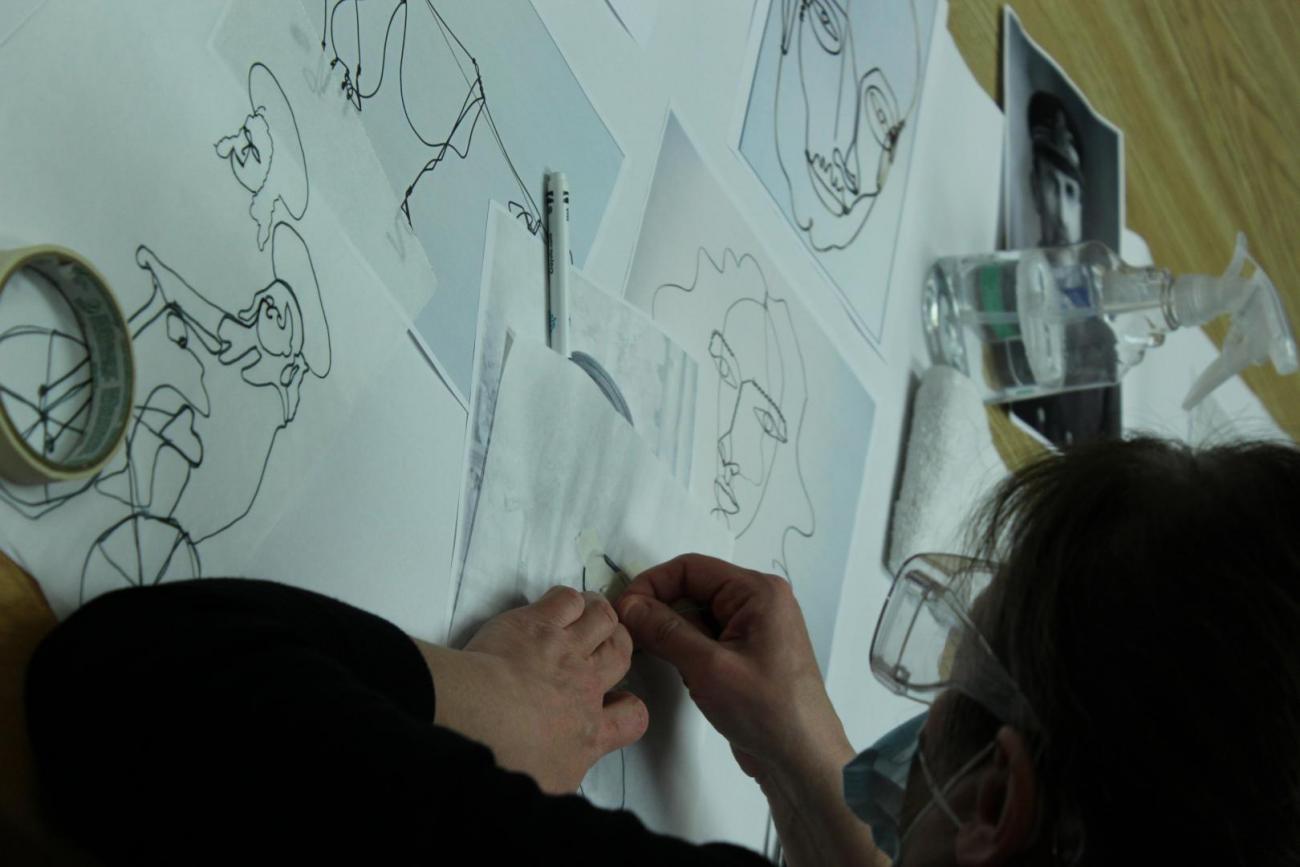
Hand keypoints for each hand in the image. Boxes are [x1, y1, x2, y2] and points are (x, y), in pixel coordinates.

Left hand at [431, 586, 647, 793]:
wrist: (477, 720)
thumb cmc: (505, 760)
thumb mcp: (545, 790)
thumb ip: (562, 778)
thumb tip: (558, 788)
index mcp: (590, 733)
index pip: (633, 717)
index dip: (630, 708)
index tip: (617, 704)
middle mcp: (586, 687)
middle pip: (621, 653)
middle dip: (619, 644)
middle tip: (607, 642)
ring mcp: (565, 650)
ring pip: (603, 618)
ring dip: (601, 613)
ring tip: (591, 613)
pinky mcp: (537, 622)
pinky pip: (568, 598)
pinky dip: (569, 598)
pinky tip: (559, 606)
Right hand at [615, 555, 852, 783]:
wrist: (802, 760)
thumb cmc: (766, 710)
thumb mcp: (709, 667)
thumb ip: (665, 631)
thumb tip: (628, 605)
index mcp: (758, 592)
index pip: (691, 568)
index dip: (652, 584)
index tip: (623, 610)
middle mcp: (758, 602)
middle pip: (693, 589)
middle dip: (660, 610)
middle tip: (629, 635)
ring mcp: (753, 629)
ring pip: (696, 615)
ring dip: (672, 633)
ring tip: (653, 656)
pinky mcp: (746, 653)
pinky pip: (707, 638)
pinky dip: (686, 649)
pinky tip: (679, 672)